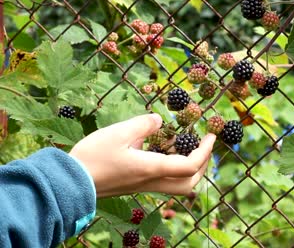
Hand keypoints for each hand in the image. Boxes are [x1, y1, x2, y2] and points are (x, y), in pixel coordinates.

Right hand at [69, 114, 215, 197]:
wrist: (71, 183)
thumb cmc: (93, 157)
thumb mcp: (118, 133)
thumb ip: (143, 124)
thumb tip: (158, 120)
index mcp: (152, 168)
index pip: (190, 166)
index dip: (205, 152)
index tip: (211, 136)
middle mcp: (152, 181)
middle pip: (189, 182)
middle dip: (202, 164)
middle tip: (203, 145)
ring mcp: (144, 186)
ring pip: (178, 185)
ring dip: (189, 167)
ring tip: (185, 144)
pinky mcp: (136, 186)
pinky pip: (164, 181)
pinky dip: (173, 167)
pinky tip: (163, 149)